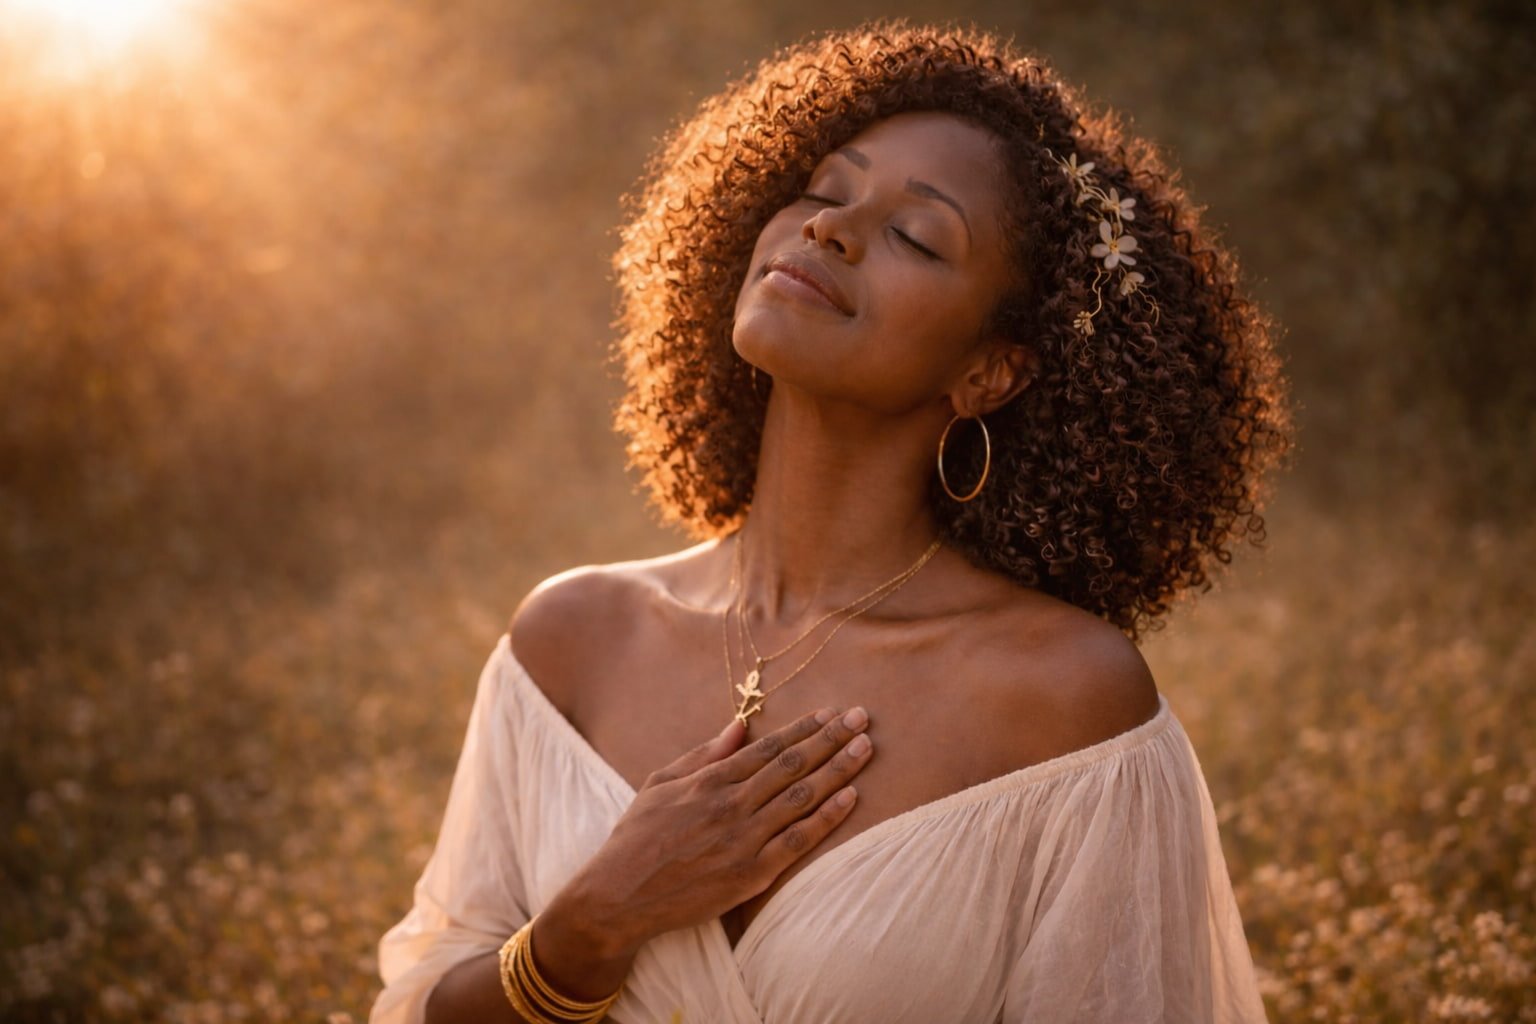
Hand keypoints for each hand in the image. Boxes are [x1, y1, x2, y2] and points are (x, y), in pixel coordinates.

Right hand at [554, 705, 873, 955]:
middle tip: (861, 718)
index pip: (768, 747)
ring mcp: (744, 840)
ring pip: (802, 798)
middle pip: (793, 765)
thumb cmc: (637, 837)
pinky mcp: (752, 874)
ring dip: (839, 769)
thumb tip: (740, 725)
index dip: (803, 728)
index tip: (830, 713)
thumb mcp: (660, 783)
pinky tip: (851, 797)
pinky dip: (827, 817)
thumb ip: (704, 754)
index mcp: (709, 781)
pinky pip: (799, 841)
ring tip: (865, 748)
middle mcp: (731, 805)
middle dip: (831, 739)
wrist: (619, 896)